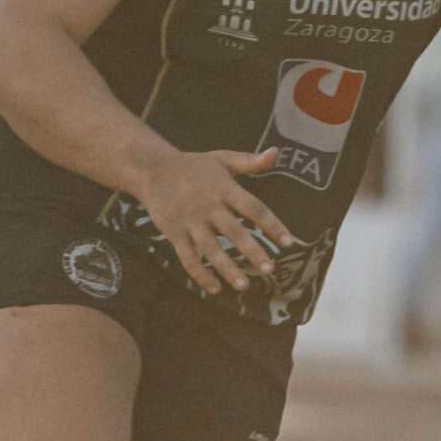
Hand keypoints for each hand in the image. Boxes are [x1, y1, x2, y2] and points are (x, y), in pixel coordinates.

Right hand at [136, 146, 295, 296]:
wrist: (152, 169)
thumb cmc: (194, 166)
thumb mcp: (222, 159)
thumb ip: (250, 162)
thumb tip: (276, 152)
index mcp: (224, 188)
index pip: (254, 208)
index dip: (272, 225)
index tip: (288, 242)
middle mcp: (208, 206)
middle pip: (234, 231)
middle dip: (252, 251)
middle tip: (269, 269)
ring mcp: (190, 221)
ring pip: (210, 249)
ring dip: (226, 268)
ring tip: (243, 286)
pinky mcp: (173, 232)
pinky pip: (188, 257)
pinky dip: (200, 274)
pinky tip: (215, 288)